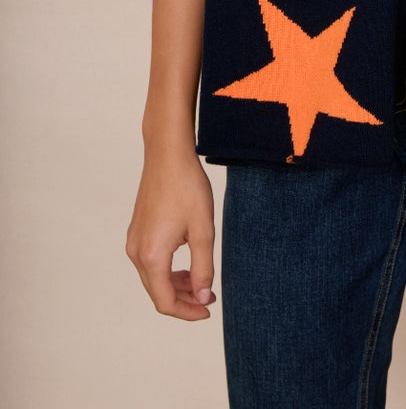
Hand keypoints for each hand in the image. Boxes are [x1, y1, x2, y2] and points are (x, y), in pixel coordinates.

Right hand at [126, 144, 215, 320]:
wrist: (167, 155)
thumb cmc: (187, 188)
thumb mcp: (203, 230)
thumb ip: (203, 268)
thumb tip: (202, 297)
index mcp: (152, 256)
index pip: (165, 301)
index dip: (187, 312)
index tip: (208, 310)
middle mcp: (137, 252)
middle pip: (157, 292)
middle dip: (183, 300)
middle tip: (209, 297)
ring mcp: (134, 241)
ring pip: (153, 277)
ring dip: (175, 285)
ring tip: (200, 281)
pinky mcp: (137, 231)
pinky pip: (150, 262)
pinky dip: (167, 270)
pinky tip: (186, 262)